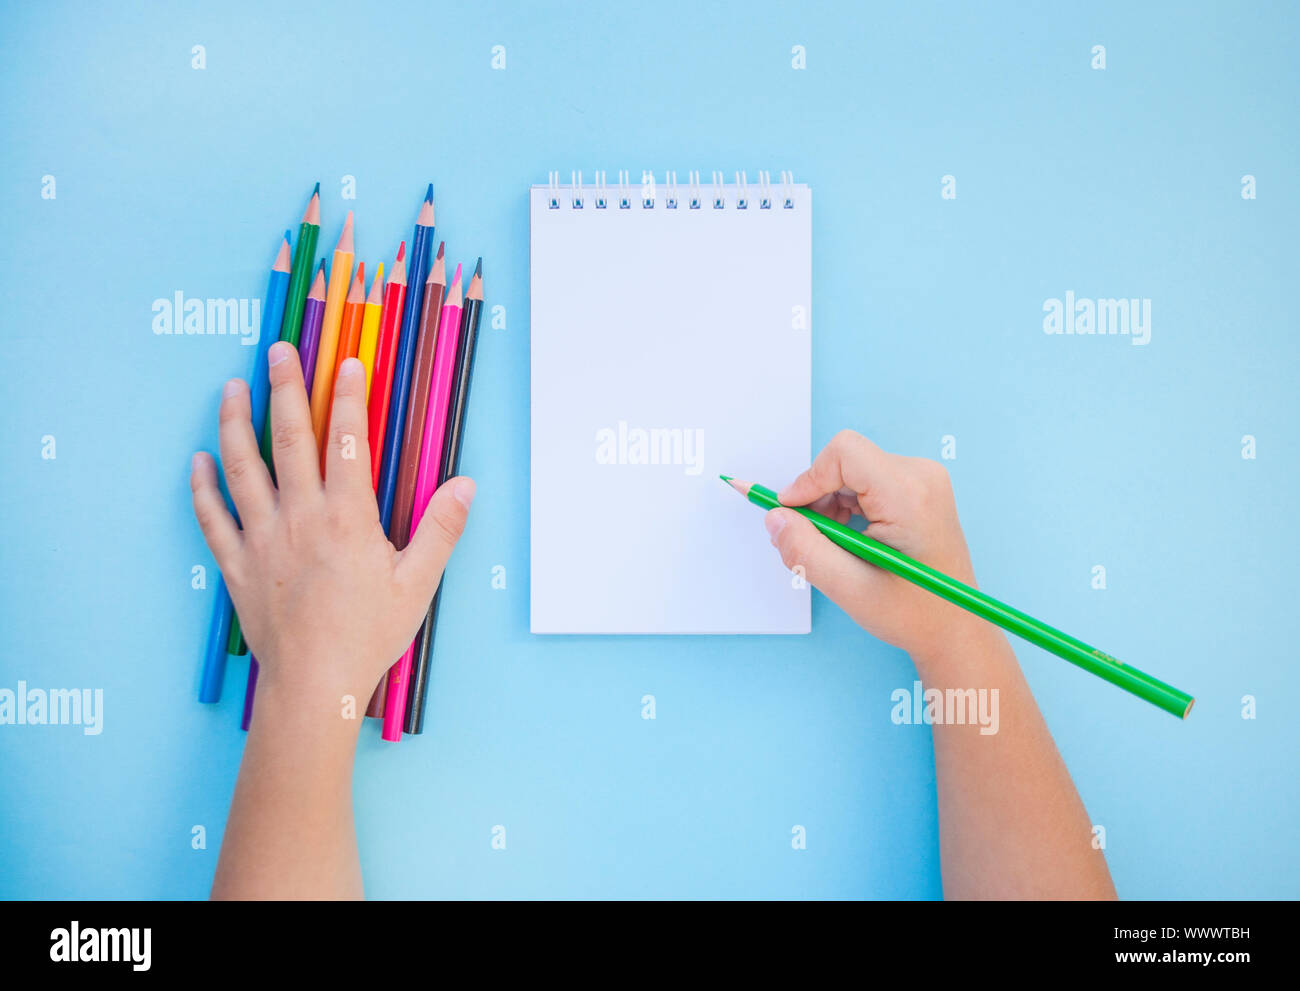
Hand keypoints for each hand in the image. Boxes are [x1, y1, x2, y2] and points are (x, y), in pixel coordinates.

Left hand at [190, 341, 473, 711]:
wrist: (315, 686)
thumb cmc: (368, 636)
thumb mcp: (418, 583)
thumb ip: (441, 529)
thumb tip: (465, 486)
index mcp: (347, 519)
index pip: (348, 442)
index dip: (348, 398)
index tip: (347, 363)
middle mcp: (300, 518)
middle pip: (287, 440)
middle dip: (283, 389)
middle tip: (277, 351)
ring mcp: (262, 539)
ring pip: (241, 468)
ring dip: (233, 424)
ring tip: (230, 389)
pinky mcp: (238, 565)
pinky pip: (212, 518)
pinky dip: (202, 487)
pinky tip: (197, 461)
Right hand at [765, 429, 979, 663]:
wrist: (956, 628)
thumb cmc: (916, 614)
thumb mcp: (850, 588)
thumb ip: (805, 550)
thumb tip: (775, 518)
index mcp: (909, 495)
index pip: (844, 453)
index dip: (808, 479)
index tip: (790, 513)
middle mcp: (921, 477)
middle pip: (846, 462)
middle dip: (817, 498)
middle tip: (811, 540)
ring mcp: (923, 481)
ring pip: (853, 471)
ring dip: (830, 504)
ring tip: (834, 546)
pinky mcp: (919, 489)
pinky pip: (867, 481)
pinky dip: (846, 506)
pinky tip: (849, 539)